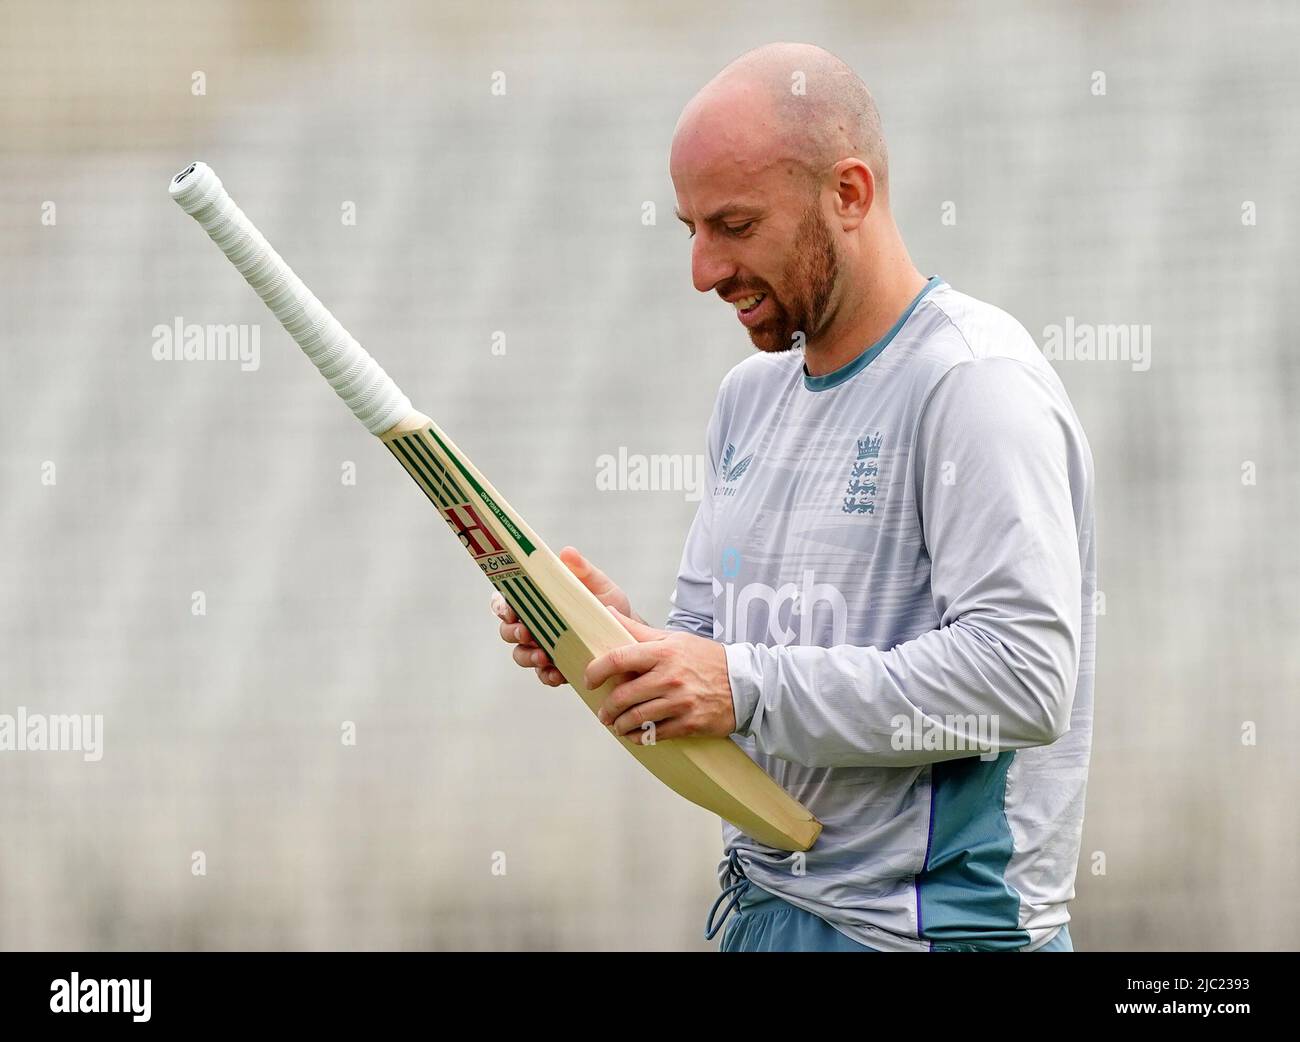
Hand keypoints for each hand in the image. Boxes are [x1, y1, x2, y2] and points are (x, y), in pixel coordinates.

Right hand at [490, 546, 634, 687]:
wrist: (629, 634)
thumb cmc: (609, 605)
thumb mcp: (599, 585)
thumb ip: (582, 570)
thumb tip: (567, 552)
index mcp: (538, 601)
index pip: (507, 601)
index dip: (501, 606)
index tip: (508, 609)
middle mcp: (534, 625)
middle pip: (507, 630)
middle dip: (512, 632)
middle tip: (526, 632)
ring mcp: (542, 648)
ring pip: (521, 654)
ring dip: (527, 655)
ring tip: (543, 656)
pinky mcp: (555, 668)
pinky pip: (543, 675)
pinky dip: (547, 675)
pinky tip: (557, 673)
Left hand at [585, 608, 735, 743]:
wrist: (745, 683)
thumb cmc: (705, 659)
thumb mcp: (674, 639)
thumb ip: (639, 630)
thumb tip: (609, 613)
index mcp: (663, 652)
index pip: (619, 659)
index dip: (596, 670)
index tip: (589, 680)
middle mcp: (670, 677)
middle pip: (623, 695)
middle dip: (606, 708)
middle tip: (603, 712)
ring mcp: (680, 702)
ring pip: (636, 718)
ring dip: (620, 725)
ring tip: (616, 725)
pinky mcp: (689, 723)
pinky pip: (654, 734)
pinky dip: (639, 737)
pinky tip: (635, 735)